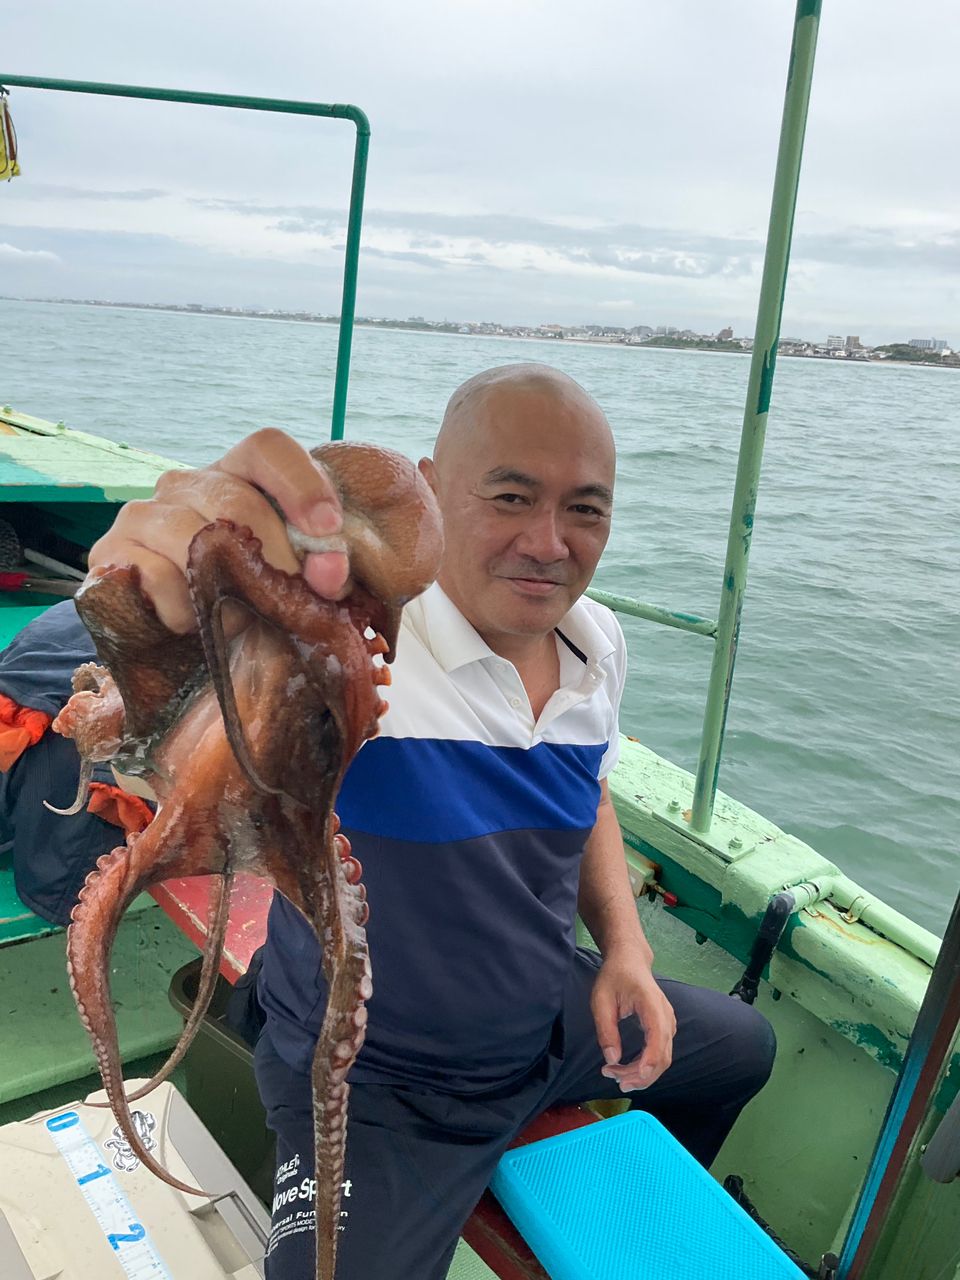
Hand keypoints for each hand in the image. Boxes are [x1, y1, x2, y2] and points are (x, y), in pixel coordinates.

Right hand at [88, 428, 348, 632]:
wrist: (180, 641)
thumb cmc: (248, 597)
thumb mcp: (294, 576)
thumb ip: (322, 566)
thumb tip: (329, 574)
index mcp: (238, 473)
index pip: (267, 448)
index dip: (301, 484)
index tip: (328, 528)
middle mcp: (186, 483)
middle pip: (238, 500)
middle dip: (278, 557)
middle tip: (299, 602)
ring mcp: (144, 514)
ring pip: (194, 537)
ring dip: (230, 589)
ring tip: (245, 621)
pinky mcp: (111, 553)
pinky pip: (154, 575)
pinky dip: (184, 610)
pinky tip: (194, 624)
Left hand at [591, 948, 676, 1091]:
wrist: (629, 961)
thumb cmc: (614, 977)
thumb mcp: (601, 1000)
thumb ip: (606, 1029)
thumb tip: (612, 1060)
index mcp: (651, 1004)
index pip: (658, 1038)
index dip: (648, 1062)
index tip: (631, 1078)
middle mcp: (665, 1015)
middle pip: (663, 1055)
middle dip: (641, 1075)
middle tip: (615, 1080)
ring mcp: (668, 1022)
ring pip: (664, 1058)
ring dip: (643, 1074)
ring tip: (617, 1077)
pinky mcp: (665, 1027)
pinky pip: (661, 1052)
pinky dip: (647, 1066)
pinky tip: (628, 1069)